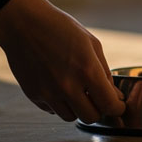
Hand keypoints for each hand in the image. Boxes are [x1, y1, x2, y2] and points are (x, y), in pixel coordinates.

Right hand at [0, 0, 125, 122]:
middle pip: (91, 117)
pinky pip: (52, 110)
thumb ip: (104, 72)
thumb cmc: (59, 28)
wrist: (23, 24)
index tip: (118, 104)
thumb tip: (113, 94)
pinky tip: (59, 86)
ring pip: (70, 117)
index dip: (117, 107)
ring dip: (78, 108)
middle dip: (98, 109)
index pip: (109, 105)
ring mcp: (48, 93)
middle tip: (97, 98)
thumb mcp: (92, 44)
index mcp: (87, 70)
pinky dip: (59, 103)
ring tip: (77, 91)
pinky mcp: (33, 95)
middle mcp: (67, 86)